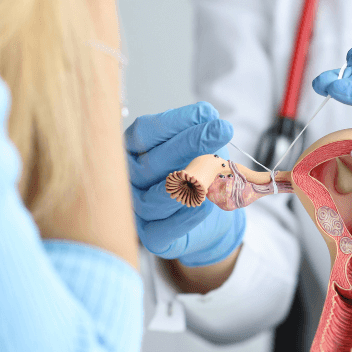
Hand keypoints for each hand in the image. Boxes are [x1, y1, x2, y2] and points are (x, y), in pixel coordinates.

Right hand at [125, 102, 245, 266]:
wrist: (208, 220)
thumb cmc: (199, 176)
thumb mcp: (202, 149)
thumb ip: (199, 134)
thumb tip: (207, 115)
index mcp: (133, 150)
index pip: (145, 132)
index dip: (175, 123)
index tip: (208, 114)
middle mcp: (129, 179)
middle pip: (151, 163)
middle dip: (189, 145)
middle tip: (222, 131)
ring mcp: (137, 209)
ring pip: (155, 199)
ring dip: (187, 185)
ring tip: (214, 174)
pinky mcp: (151, 237)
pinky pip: (165, 228)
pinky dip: (186, 217)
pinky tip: (206, 205)